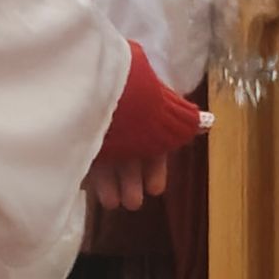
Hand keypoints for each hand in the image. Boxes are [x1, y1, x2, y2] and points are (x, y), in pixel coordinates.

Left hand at [89, 40, 206, 211]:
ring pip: (105, 154)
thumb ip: (182, 121)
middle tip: (133, 203)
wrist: (96, 75)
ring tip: (113, 203)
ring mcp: (95, 119)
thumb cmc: (134, 92)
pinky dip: (87, 168)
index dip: (154, 168)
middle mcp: (121, 116)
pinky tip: (89, 187)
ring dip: (110, 181)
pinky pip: (82, 148)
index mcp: (144, 110)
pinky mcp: (72, 124)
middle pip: (128, 152)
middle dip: (131, 180)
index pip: (153, 143)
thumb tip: (206, 125)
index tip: (155, 189)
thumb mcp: (164, 106)